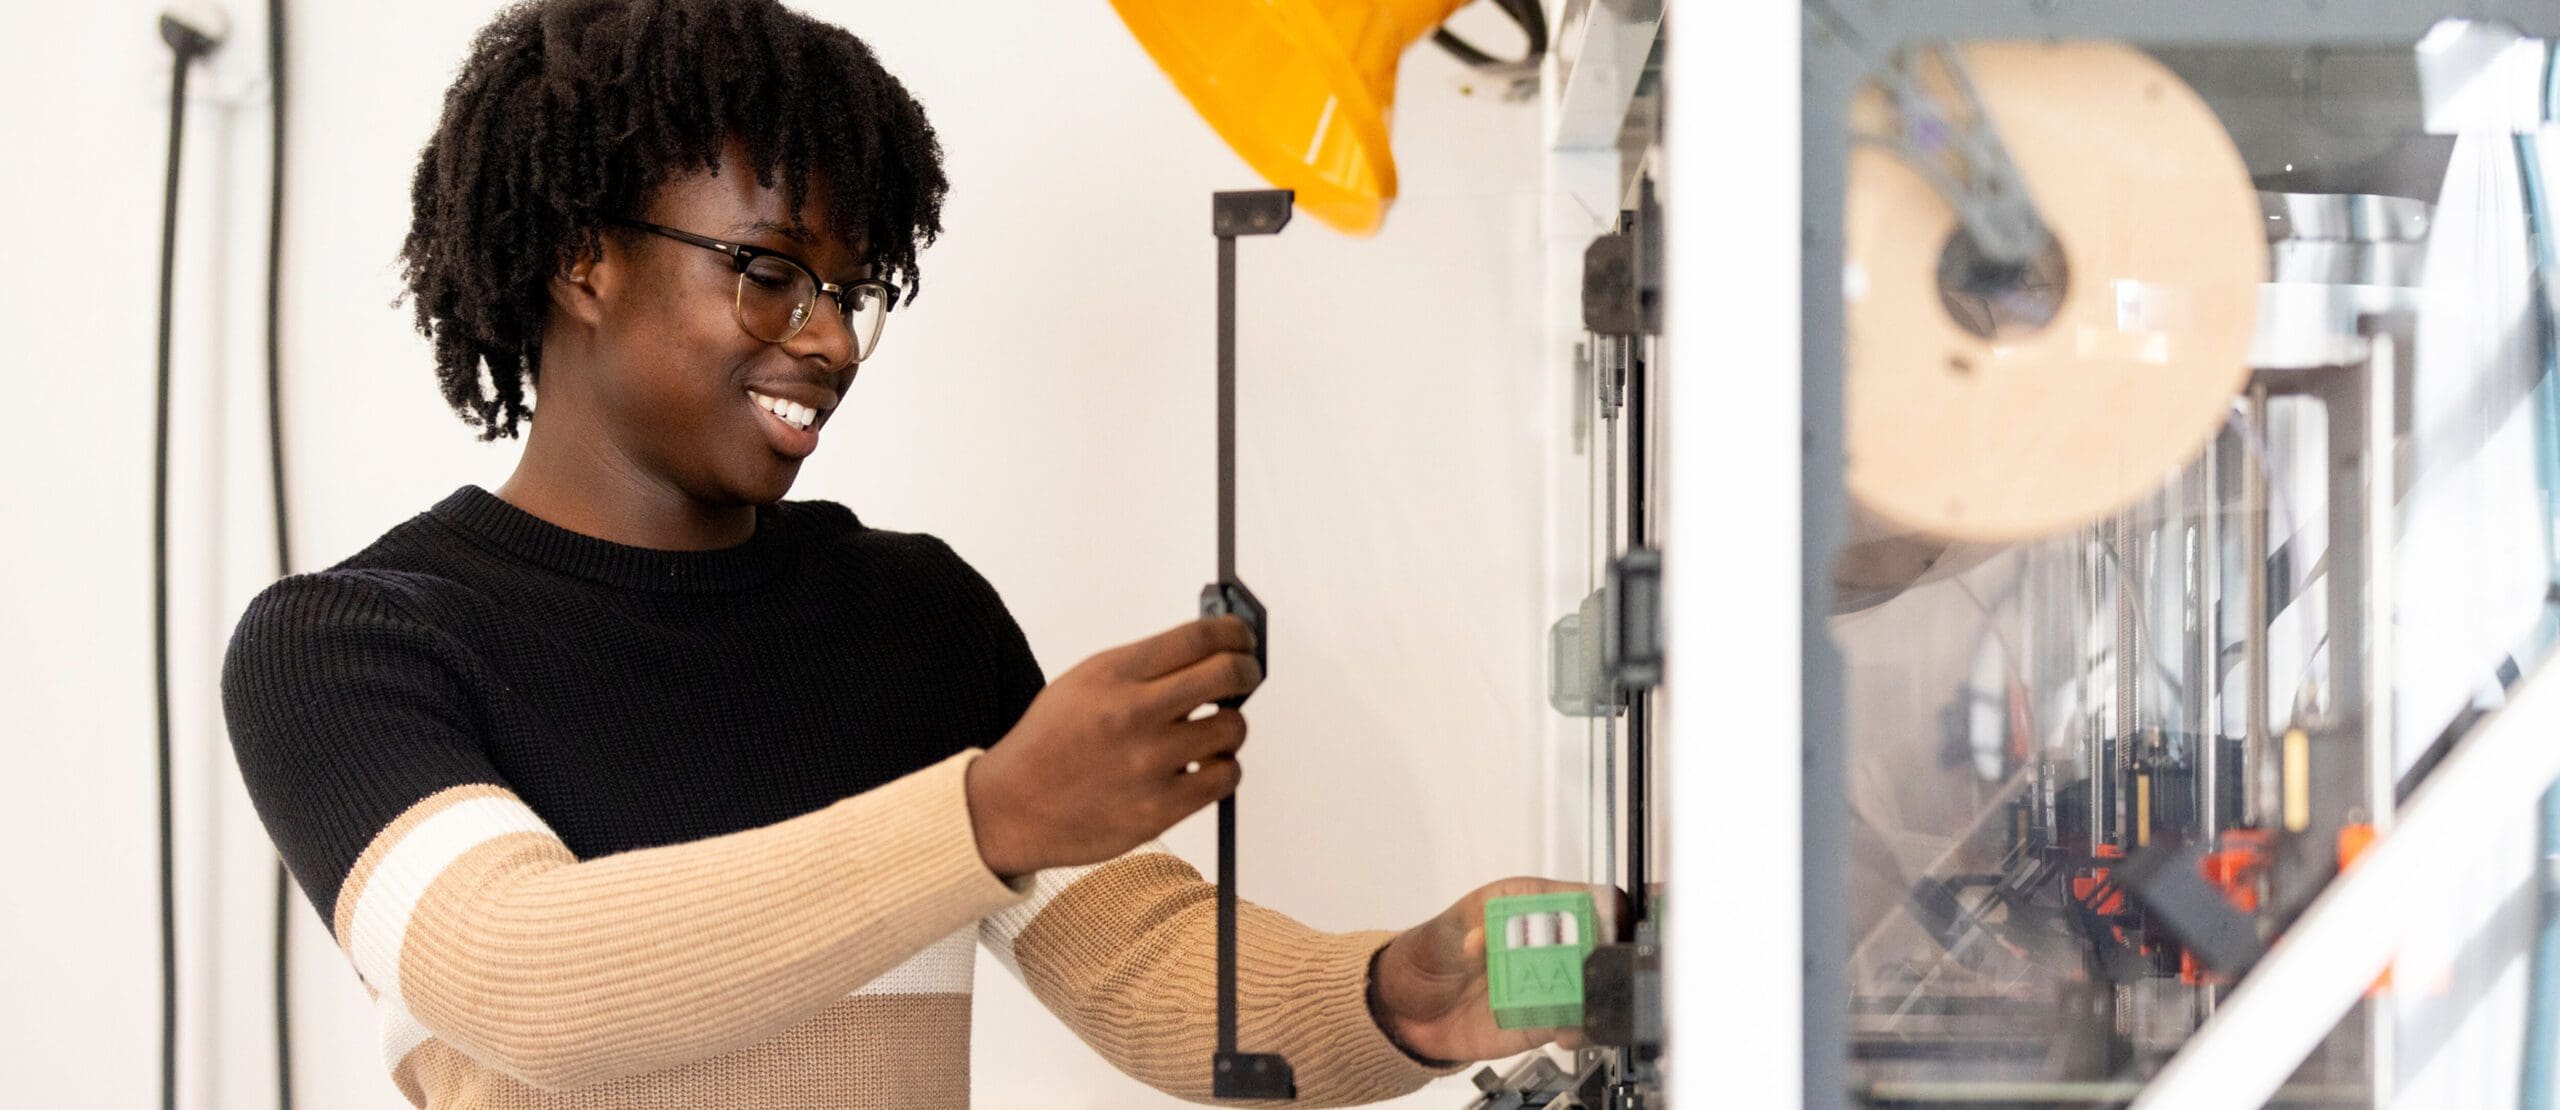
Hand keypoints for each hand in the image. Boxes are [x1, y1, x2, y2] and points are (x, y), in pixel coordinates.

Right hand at [965, 616, 1261, 877]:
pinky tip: (1199, 768)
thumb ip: (1145, 668)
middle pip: (1228, 675)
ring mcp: (1147, 763)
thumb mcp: (1086, 683)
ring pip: (1232, 729)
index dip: (1235, 633)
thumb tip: (1215, 653)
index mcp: (1113, 674)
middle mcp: (1132, 713)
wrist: (1009, 807)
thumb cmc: (1053, 741)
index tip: (1244, 640)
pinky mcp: (1158, 809)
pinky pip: (1225, 778)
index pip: (1199, 637)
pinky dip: (1221, 769)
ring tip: (1206, 734)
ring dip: (1228, 728)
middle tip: (1244, 678)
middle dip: (1247, 672)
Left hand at [1367, 877, 1622, 1064]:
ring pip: (1596, 985)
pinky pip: (1577, 1024)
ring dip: (1599, 998)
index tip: (1597, 925)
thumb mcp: (1438, 939)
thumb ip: (1460, 937)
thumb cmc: (1426, 957)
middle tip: (1594, 972)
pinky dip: (1581, 1030)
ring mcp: (1548, 981)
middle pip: (1599, 943)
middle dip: (1605, 958)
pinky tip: (1568, 1033)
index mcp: (1527, 904)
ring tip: (1584, 1008)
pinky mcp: (1545, 1019)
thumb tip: (1479, 938)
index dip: (1596, 908)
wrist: (1408, 1011)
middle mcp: (1547, 941)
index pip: (1578, 897)